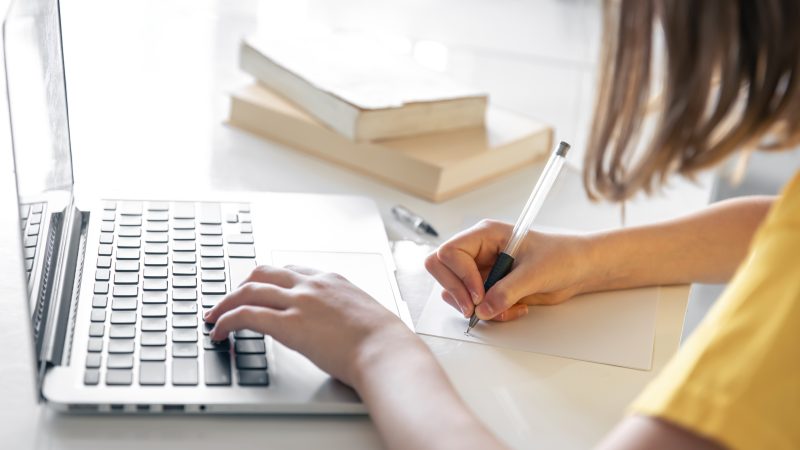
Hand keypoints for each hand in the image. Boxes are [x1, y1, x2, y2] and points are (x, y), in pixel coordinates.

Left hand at [203, 265, 417, 387]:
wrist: (387, 351)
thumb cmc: (383, 340)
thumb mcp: (363, 315)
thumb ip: (343, 314)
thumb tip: (337, 329)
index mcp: (332, 280)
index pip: (291, 270)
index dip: (269, 280)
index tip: (260, 290)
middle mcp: (312, 284)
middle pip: (264, 272)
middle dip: (242, 285)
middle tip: (230, 301)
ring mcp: (299, 302)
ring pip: (248, 290)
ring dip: (226, 302)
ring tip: (215, 317)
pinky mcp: (288, 324)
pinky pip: (246, 315)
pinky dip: (227, 321)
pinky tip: (220, 332)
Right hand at [425, 219, 592, 320]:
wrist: (579, 269)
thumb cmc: (562, 257)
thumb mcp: (536, 273)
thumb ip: (507, 291)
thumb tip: (483, 309)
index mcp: (485, 235)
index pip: (450, 253)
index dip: (460, 276)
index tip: (480, 293)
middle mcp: (477, 251)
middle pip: (440, 269)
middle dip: (456, 292)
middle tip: (475, 308)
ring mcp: (481, 270)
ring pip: (454, 291)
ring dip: (475, 307)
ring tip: (504, 309)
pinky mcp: (488, 288)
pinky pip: (474, 305)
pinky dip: (489, 313)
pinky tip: (513, 309)